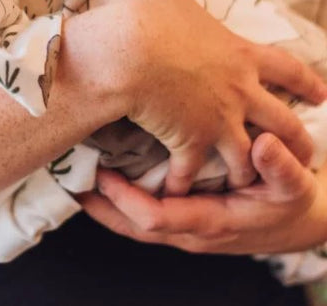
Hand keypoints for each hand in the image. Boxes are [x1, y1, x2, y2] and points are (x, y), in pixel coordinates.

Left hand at [80, 133, 326, 254]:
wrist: (302, 221)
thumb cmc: (292, 203)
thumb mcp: (296, 186)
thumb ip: (281, 168)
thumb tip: (261, 144)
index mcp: (211, 222)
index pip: (155, 218)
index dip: (125, 200)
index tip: (102, 175)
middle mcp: (190, 228)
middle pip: (132, 226)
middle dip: (100, 207)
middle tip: (70, 181)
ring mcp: (184, 224)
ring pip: (134, 222)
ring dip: (105, 203)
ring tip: (77, 179)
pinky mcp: (184, 212)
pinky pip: (145, 210)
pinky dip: (121, 198)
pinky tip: (107, 178)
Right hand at [119, 0, 326, 194]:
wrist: (128, 54)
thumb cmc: (150, 18)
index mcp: (240, 56)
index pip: (288, 69)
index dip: (307, 81)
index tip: (323, 93)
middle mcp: (239, 93)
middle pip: (282, 122)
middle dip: (297, 138)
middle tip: (307, 152)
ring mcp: (218, 121)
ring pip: (249, 156)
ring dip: (250, 170)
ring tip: (249, 182)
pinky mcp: (189, 142)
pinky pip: (191, 170)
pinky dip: (185, 182)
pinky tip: (179, 190)